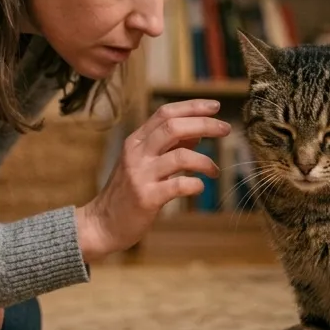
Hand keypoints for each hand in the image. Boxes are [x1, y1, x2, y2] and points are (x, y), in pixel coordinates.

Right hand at [75, 99, 229, 260]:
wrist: (103, 224)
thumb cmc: (127, 193)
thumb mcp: (144, 163)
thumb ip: (168, 146)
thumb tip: (198, 132)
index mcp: (136, 141)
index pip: (165, 113)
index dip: (192, 107)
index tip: (215, 106)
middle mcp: (137, 153)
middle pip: (173, 127)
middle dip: (204, 124)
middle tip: (226, 129)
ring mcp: (141, 175)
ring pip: (180, 156)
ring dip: (205, 160)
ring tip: (215, 170)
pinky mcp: (146, 197)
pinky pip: (177, 185)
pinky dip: (195, 184)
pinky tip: (200, 187)